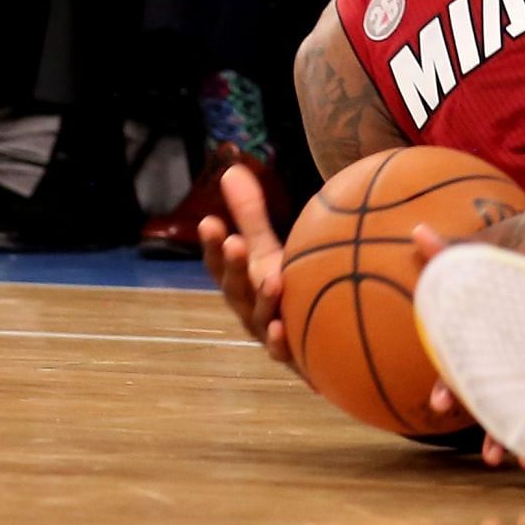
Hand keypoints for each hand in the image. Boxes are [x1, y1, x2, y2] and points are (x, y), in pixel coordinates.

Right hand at [200, 165, 297, 373]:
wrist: (315, 340)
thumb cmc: (285, 289)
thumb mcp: (265, 251)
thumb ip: (249, 214)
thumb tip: (230, 169)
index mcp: (241, 284)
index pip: (220, 265)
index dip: (213, 246)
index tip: (210, 222)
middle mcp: (249, 310)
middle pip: (236, 290)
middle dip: (234, 267)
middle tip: (235, 242)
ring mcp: (268, 334)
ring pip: (261, 319)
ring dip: (265, 300)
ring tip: (274, 280)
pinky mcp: (293, 355)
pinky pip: (287, 352)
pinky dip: (284, 342)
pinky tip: (286, 328)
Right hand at [412, 221, 524, 466]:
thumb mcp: (491, 248)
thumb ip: (455, 250)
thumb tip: (418, 231)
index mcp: (492, 329)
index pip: (468, 363)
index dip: (453, 384)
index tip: (439, 405)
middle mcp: (517, 347)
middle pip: (502, 394)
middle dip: (493, 425)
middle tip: (490, 455)